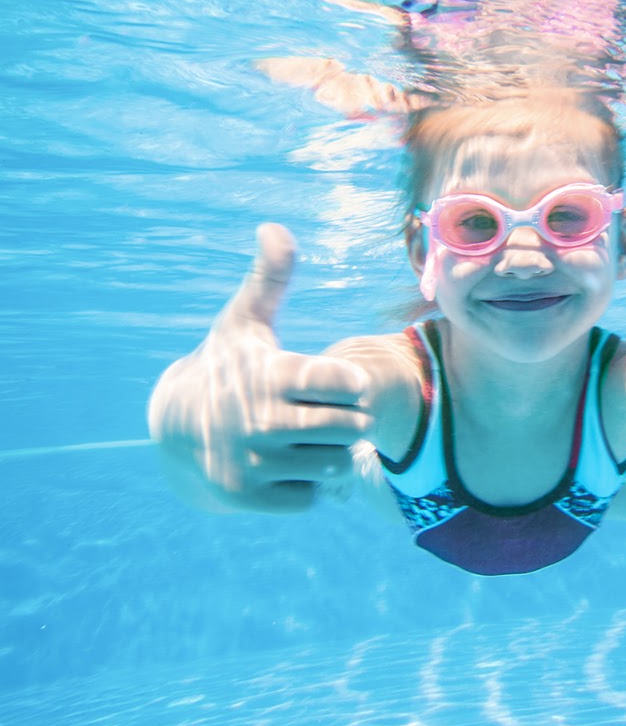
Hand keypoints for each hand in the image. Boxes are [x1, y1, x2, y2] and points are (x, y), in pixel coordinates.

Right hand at [148, 224, 370, 511]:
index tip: (332, 383)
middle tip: (321, 414)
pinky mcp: (245, 497)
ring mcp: (250, 462)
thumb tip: (274, 228)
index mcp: (268, 374)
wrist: (174, 429)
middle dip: (344, 421)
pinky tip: (284, 467)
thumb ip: (270, 278)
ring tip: (305, 440)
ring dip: (328, 455)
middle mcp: (258, 419)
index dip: (349, 383)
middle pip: (350, 428)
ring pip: (336, 464)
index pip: (346, 383)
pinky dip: (305, 486)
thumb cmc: (226, 368)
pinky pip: (311, 498)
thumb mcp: (245, 321)